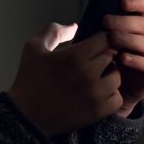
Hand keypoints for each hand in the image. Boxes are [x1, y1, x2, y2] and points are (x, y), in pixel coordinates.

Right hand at [7, 23, 123, 137]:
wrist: (27, 117)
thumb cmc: (29, 80)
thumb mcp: (33, 48)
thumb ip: (54, 31)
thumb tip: (74, 25)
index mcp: (75, 55)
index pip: (104, 39)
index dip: (100, 40)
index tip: (93, 46)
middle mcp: (89, 73)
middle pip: (111, 56)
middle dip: (103, 56)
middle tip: (92, 63)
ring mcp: (96, 93)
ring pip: (116, 77)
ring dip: (108, 76)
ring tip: (96, 79)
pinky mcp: (98, 111)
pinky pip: (117, 98)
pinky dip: (110, 96)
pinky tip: (98, 95)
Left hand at [101, 0, 143, 114]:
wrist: (115, 90)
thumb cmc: (110, 60)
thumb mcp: (107, 41)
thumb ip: (107, 27)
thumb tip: (97, 14)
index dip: (137, 2)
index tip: (121, 3)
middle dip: (124, 22)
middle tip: (106, 22)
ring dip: (128, 39)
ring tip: (111, 39)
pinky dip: (136, 60)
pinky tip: (122, 58)